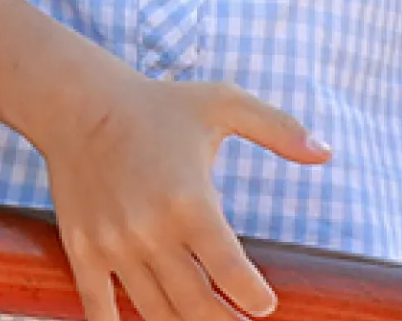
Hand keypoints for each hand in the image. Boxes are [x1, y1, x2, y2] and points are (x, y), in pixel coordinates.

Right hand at [34, 72, 328, 320]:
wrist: (74, 103)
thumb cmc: (156, 105)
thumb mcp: (222, 103)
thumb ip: (279, 127)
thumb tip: (327, 152)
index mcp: (188, 200)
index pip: (231, 272)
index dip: (254, 298)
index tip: (264, 304)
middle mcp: (149, 229)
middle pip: (197, 305)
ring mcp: (112, 243)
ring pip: (155, 312)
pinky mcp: (82, 248)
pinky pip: (99, 307)